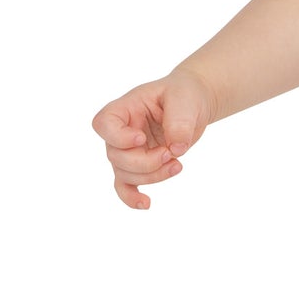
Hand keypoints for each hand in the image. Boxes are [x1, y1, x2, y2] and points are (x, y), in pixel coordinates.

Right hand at [91, 69, 215, 209]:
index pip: (103, 124)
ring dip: (152, 176)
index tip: (141, 138)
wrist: (195, 103)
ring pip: (125, 173)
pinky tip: (145, 204)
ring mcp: (128, 150)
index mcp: (125, 108)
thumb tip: (176, 148)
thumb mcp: (186, 99)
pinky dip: (132, 197)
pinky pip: (126, 186)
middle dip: (145, 161)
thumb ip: (179, 121)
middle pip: (116, 156)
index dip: (118, 137)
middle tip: (171, 152)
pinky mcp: (141, 164)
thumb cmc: (185, 94)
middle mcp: (121, 131)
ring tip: (178, 165)